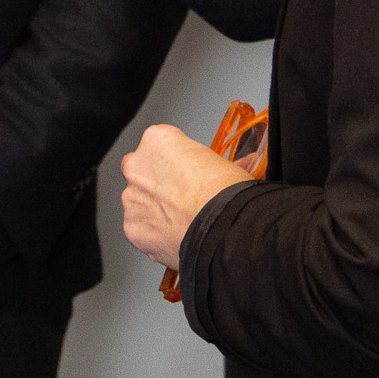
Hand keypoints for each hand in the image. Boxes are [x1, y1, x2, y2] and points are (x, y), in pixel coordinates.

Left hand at [120, 122, 255, 270]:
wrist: (221, 231)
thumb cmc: (225, 196)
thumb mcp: (229, 167)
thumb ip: (221, 165)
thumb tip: (246, 164)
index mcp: (157, 141)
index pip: (161, 144)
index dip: (178, 161)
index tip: (189, 171)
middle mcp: (137, 167)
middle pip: (142, 171)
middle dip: (158, 183)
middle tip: (183, 197)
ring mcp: (132, 199)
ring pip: (138, 202)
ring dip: (154, 210)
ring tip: (183, 221)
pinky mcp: (132, 228)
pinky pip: (141, 229)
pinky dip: (154, 234)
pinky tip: (175, 236)